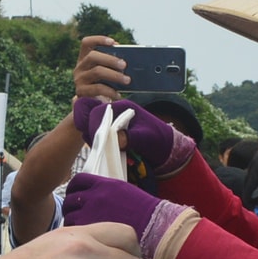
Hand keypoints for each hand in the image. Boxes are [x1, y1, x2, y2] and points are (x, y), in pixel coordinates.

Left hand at [62, 173, 191, 258]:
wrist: (156, 227)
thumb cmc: (145, 213)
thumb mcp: (125, 191)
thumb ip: (105, 192)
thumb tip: (92, 197)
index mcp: (104, 184)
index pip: (78, 182)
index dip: (74, 190)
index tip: (75, 197)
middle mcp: (95, 195)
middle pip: (70, 200)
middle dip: (72, 208)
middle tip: (76, 217)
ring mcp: (91, 211)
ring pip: (69, 216)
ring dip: (72, 222)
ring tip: (82, 231)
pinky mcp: (90, 228)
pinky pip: (74, 230)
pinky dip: (77, 234)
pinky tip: (85, 239)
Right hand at [70, 99, 196, 180]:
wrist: (166, 148)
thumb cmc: (159, 140)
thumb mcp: (146, 138)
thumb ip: (131, 137)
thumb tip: (115, 139)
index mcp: (124, 107)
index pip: (99, 112)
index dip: (94, 126)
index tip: (97, 142)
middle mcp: (116, 112)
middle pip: (92, 117)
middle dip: (91, 131)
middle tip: (96, 147)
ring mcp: (114, 122)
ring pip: (93, 126)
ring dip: (92, 137)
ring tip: (100, 150)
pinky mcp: (113, 131)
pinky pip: (98, 135)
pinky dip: (97, 142)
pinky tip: (103, 151)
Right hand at [75, 35, 130, 100]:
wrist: (93, 106)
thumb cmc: (104, 85)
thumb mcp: (107, 72)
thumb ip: (113, 64)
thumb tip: (128, 60)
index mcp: (85, 58)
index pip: (86, 43)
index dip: (98, 40)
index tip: (113, 42)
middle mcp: (79, 67)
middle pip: (92, 56)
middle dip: (110, 59)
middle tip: (124, 65)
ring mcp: (79, 79)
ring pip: (97, 71)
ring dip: (115, 75)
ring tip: (127, 80)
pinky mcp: (81, 92)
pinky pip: (98, 88)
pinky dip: (111, 91)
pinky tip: (119, 95)